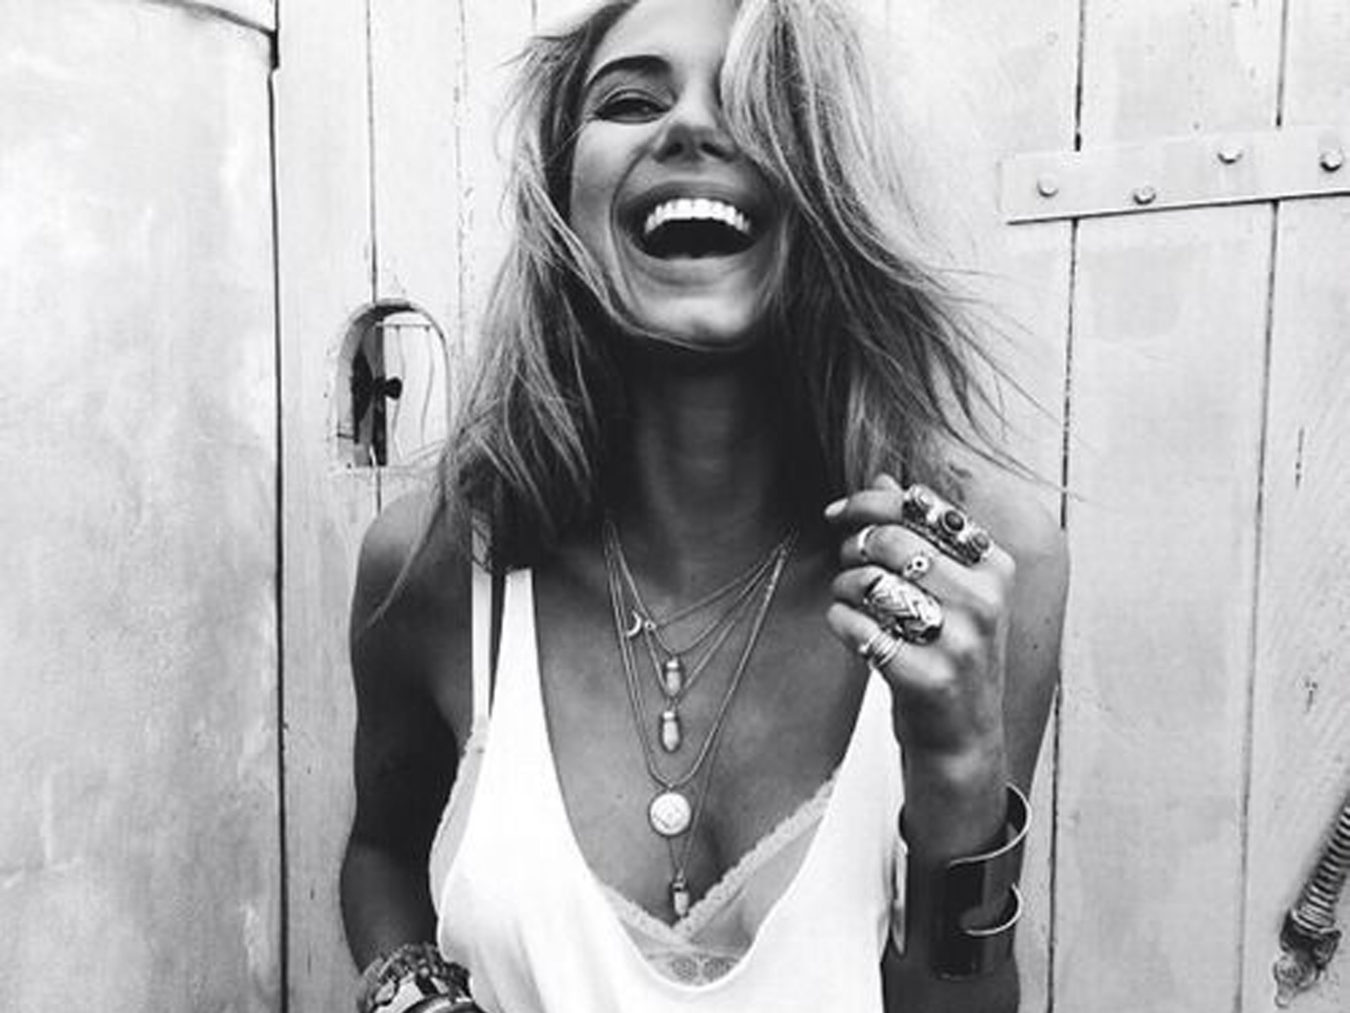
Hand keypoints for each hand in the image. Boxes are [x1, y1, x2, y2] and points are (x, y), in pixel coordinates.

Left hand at [824, 474, 1015, 770]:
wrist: (963, 739)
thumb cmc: (949, 653)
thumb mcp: (949, 590)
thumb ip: (920, 533)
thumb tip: (883, 478)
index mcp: (994, 568)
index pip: (924, 508)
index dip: (869, 503)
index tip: (837, 513)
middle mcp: (985, 601)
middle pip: (893, 541)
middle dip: (853, 544)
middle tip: (845, 560)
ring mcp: (960, 642)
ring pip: (872, 582)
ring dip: (843, 584)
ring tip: (847, 597)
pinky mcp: (928, 679)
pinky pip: (858, 628)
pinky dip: (840, 620)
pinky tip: (847, 626)